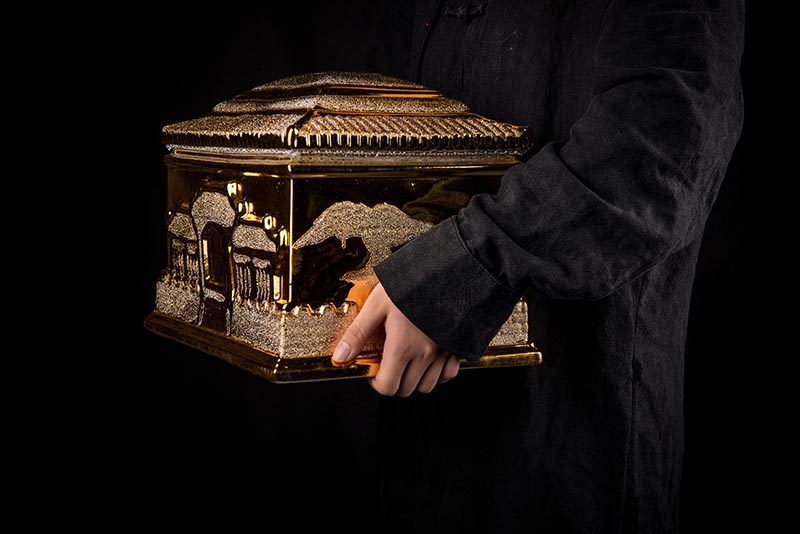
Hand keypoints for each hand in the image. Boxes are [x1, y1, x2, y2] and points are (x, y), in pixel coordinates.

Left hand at [332, 283, 459, 395]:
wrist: (446, 270)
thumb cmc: (411, 283)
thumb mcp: (377, 304)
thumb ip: (358, 333)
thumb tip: (340, 357)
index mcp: (402, 347)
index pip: (387, 386)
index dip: (376, 381)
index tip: (374, 368)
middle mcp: (424, 354)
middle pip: (405, 389)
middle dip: (393, 380)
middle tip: (388, 362)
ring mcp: (443, 352)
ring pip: (427, 385)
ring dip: (414, 379)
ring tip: (407, 360)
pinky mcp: (456, 346)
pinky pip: (449, 374)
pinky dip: (438, 373)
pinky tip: (428, 359)